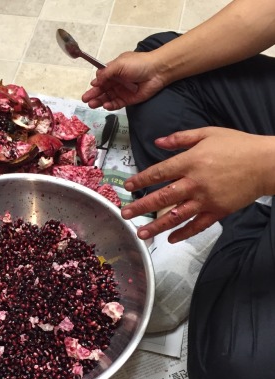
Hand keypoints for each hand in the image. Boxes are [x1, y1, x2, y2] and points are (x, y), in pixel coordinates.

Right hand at [81, 51, 165, 110]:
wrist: (156, 71)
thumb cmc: (138, 64)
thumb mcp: (119, 64)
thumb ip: (106, 72)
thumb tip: (95, 80)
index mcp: (114, 71)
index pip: (101, 78)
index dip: (96, 83)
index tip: (92, 86)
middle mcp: (116, 81)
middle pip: (102, 90)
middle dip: (93, 94)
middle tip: (85, 99)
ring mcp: (122, 91)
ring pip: (107, 98)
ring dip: (99, 101)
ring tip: (92, 104)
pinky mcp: (127, 100)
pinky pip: (116, 104)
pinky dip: (110, 105)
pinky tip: (106, 105)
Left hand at [120, 127, 273, 241]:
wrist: (266, 163)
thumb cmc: (237, 145)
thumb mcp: (208, 133)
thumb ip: (180, 138)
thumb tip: (157, 142)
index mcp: (190, 162)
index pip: (159, 172)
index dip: (141, 179)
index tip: (127, 186)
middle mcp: (194, 182)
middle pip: (162, 197)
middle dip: (140, 206)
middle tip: (124, 214)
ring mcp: (205, 199)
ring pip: (176, 215)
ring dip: (156, 226)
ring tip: (140, 233)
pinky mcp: (217, 211)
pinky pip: (197, 225)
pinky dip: (183, 233)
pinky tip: (170, 239)